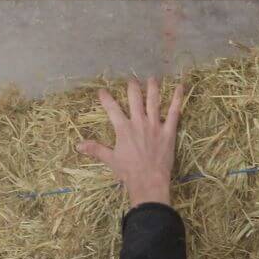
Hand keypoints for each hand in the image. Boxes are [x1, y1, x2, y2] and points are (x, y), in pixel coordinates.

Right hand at [77, 77, 186, 209]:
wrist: (148, 180)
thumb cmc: (128, 171)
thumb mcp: (110, 159)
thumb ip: (95, 149)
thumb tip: (78, 145)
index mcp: (123, 128)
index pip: (112, 109)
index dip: (106, 98)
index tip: (102, 91)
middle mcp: (139, 122)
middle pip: (135, 99)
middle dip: (132, 87)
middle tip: (132, 79)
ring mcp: (155, 125)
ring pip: (153, 101)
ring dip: (153, 88)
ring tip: (152, 78)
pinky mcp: (168, 131)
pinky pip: (174, 112)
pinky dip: (177, 99)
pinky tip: (180, 87)